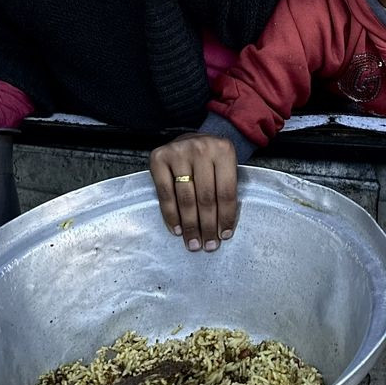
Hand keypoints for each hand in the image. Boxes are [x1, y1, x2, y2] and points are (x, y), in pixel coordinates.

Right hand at [149, 133, 238, 251]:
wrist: (191, 138)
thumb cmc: (211, 159)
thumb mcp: (225, 167)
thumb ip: (225, 190)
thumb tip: (221, 231)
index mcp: (224, 150)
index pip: (226, 192)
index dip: (226, 217)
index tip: (225, 236)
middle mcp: (201, 148)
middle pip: (206, 197)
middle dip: (207, 226)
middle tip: (208, 246)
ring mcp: (178, 151)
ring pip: (186, 198)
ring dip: (189, 225)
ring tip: (193, 243)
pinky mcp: (159, 157)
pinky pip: (165, 193)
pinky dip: (171, 214)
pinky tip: (176, 229)